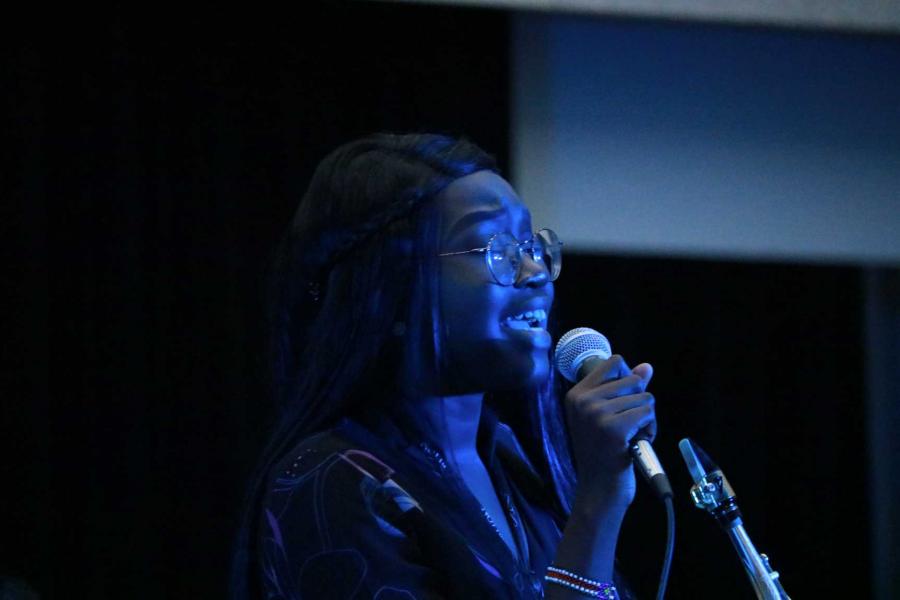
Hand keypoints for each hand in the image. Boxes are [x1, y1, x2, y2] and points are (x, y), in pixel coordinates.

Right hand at [563, 355, 655, 508]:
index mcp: (576, 395)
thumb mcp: (606, 416)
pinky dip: (650, 429)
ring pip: (645, 398)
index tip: (624, 402)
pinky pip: (648, 413)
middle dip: (639, 403)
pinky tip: (637, 443)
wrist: (598, 490)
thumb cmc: (604, 453)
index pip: (614, 362)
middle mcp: (583, 401)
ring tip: (631, 437)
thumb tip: (647, 367)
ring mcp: (597, 414)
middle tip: (628, 427)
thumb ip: (625, 389)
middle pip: (633, 380)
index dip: (629, 379)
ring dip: (646, 419)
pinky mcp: (614, 429)